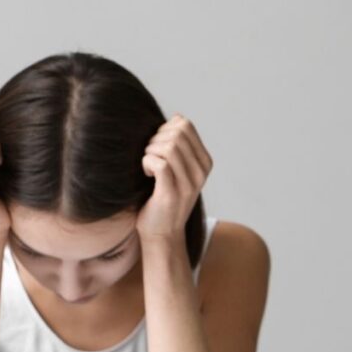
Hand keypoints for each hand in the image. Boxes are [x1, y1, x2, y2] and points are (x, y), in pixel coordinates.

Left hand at [136, 114, 213, 241]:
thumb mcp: (177, 168)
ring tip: (148, 165)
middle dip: (156, 139)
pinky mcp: (172, 194)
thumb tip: (176, 118)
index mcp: (204, 162)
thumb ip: (178, 144)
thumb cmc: (163, 197)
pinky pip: (159, 164)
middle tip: (149, 156)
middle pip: (176, 133)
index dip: (164, 128)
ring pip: (168, 147)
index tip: (157, 146)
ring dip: (150, 152)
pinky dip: (147, 163)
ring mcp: (189, 184)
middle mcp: (201, 172)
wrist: (162, 234)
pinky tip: (147, 173)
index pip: (185, 125)